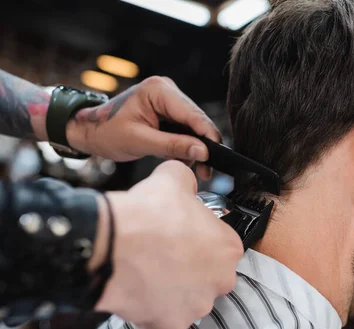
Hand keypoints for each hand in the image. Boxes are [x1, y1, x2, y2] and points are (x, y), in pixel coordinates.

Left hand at [66, 76, 218, 178]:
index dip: (208, 135)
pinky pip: (184, 128)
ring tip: (197, 170)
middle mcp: (167, 90)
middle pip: (196, 120)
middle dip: (203, 145)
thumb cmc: (107, 132)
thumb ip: (174, 146)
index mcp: (158, 90)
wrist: (90, 131)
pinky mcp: (168, 110)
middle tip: (207, 170)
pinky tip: (185, 159)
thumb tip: (202, 152)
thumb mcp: (141, 142)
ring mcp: (168, 99)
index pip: (192, 114)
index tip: (218, 154)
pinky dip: (186, 145)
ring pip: (193, 126)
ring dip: (195, 148)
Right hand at [90, 160, 243, 328]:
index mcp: (229, 248)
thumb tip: (186, 180)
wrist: (111, 245)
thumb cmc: (147, 214)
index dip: (200, 240)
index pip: (221, 246)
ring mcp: (198, 306)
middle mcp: (221, 280)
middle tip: (166, 255)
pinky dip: (155, 307)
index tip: (183, 237)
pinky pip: (167, 317)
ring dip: (175, 288)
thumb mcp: (174, 178)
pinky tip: (141, 289)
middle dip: (191, 268)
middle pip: (210, 275)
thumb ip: (188, 180)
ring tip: (150, 272)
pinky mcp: (173, 325)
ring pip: (190, 298)